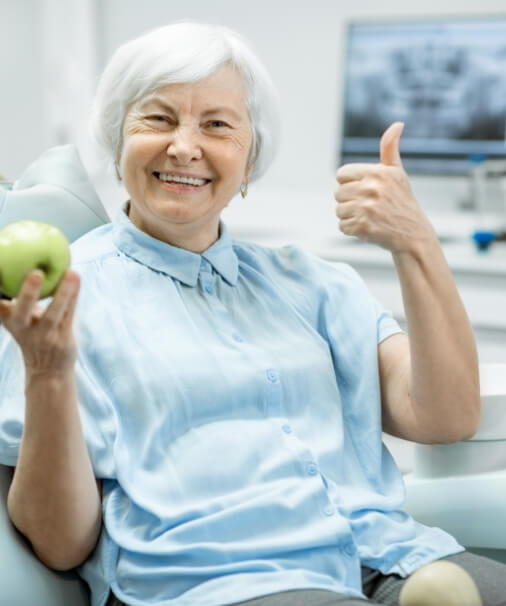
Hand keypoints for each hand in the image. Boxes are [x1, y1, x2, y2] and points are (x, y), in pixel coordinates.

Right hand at [0, 269, 79, 375]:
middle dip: (28, 293)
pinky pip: (69, 314)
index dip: (1, 294)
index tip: (2, 267)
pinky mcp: (63, 338)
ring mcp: (45, 335)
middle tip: (36, 273)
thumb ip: (14, 299)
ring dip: (63, 293)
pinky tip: (77, 278)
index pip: (1, 305)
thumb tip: (22, 265)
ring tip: (72, 273)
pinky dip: (73, 296)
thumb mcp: (16, 319)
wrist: (48, 371)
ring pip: (53, 313)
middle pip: (23, 311)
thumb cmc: (31, 334)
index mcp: (9, 320)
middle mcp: (24, 328)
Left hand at [335, 122, 436, 253]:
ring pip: (339, 210)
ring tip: (368, 217)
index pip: (341, 174)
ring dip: (350, 216)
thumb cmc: (403, 202)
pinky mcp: (363, 226)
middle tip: (368, 206)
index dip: (349, 183)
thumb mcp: (397, 173)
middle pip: (337, 193)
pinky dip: (352, 230)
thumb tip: (397, 124)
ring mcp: (367, 208)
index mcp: (377, 172)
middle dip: (349, 201)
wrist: (413, 234)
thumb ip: (390, 149)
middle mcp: (372, 188)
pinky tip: (367, 227)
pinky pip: (342, 226)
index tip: (364, 190)